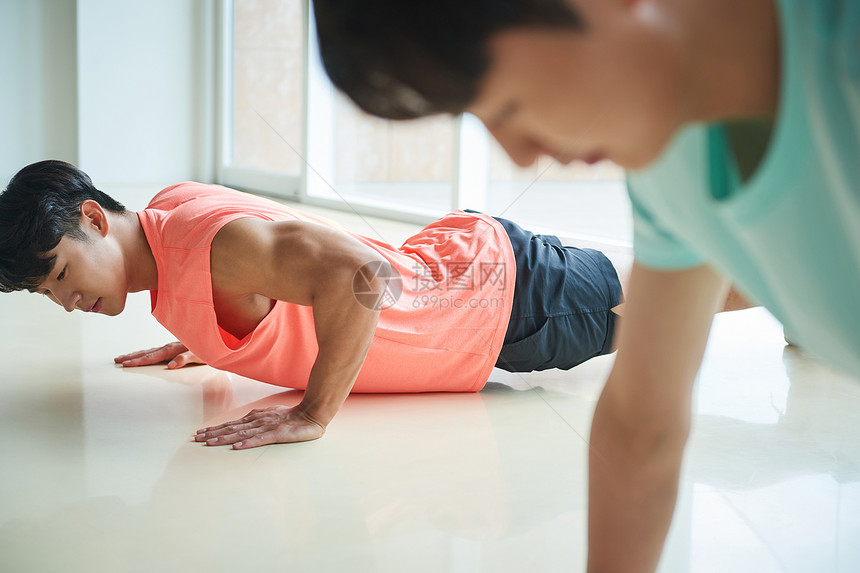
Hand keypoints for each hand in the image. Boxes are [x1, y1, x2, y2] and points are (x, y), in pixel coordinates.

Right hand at [114, 342, 204, 368]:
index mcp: (173, 349)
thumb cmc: (207, 349)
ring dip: (135, 354)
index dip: (139, 361)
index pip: (152, 357)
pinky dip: (144, 354)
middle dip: (131, 357)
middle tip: (117, 360)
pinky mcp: (172, 349)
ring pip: (149, 351)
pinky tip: (140, 356)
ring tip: (122, 357)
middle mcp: (169, 347)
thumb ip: (185, 358)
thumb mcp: (199, 356)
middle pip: (147, 353)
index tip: (126, 364)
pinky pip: (154, 352)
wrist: (214, 341)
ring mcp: (169, 347)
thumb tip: (172, 365)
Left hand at [194, 405, 324, 448]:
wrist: (312, 414)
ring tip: (210, 442)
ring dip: (225, 438)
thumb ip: (257, 422)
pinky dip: (248, 443)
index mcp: (256, 417)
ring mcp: (267, 427)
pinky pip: (261, 439)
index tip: (201, 433)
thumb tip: (242, 429)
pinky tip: (237, 447)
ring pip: (242, 433)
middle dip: (213, 433)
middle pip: (232, 428)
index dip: (216, 429)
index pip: (232, 424)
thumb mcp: (271, 417)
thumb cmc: (292, 417)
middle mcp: (258, 421)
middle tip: (197, 438)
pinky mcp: (278, 434)